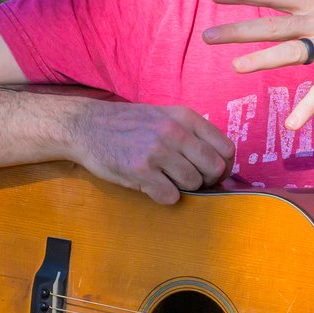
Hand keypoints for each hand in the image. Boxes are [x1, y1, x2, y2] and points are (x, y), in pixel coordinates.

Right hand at [64, 100, 234, 203]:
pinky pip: (170, 196)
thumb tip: (220, 162)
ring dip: (183, 188)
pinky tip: (152, 186)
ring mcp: (157, 151)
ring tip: (166, 179)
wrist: (86, 126)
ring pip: (193, 183)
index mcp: (185, 117)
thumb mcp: (164, 116)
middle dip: (206, 180)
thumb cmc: (128, 125)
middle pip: (214, 168)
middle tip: (190, 181)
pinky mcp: (141, 171)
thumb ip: (191, 133)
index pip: (226, 148)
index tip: (213, 174)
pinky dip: (164, 196)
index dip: (224, 167)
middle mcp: (174, 132)